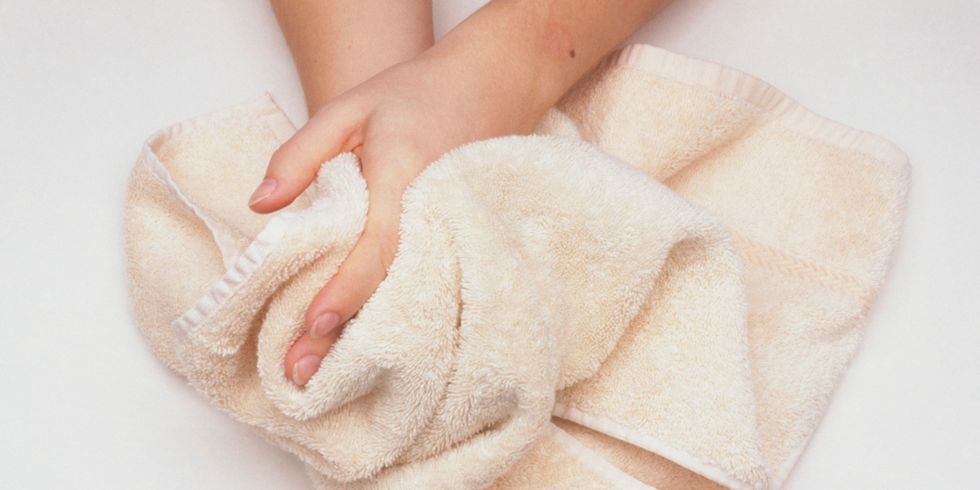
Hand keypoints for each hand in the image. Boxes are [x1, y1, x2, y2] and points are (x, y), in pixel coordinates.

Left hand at [248, 51, 546, 386]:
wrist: (493, 85)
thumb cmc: (415, 94)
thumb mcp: (349, 108)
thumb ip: (301, 154)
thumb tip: (260, 206)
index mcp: (404, 177)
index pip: (376, 244)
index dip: (346, 288)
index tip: (315, 325)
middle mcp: (433, 212)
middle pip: (391, 284)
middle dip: (347, 332)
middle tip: (303, 373)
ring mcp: (453, 229)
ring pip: (410, 291)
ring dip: (369, 332)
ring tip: (328, 374)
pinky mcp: (460, 237)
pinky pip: (426, 280)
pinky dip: (394, 312)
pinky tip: (370, 340)